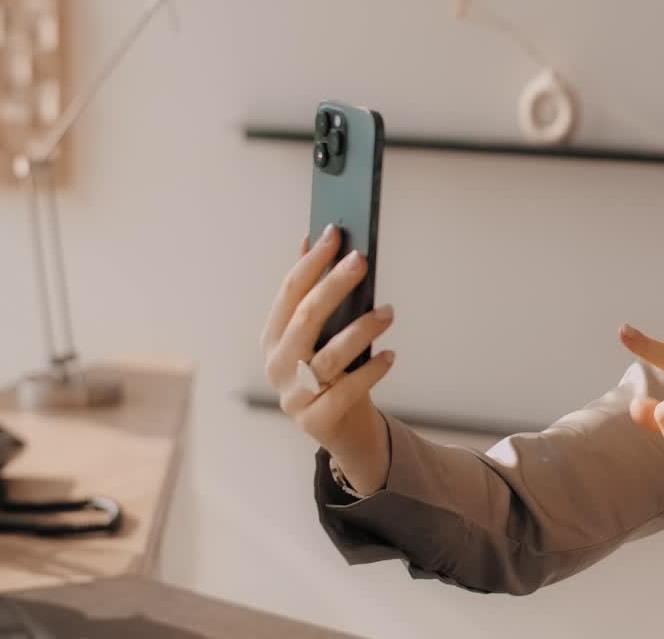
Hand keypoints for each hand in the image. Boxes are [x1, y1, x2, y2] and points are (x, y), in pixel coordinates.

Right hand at [259, 224, 394, 494]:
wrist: (347, 431)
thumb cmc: (337, 373)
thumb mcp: (325, 335)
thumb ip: (316, 294)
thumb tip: (315, 239)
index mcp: (273, 338)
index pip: (289, 292)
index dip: (312, 262)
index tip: (336, 233)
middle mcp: (278, 365)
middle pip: (305, 318)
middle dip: (333, 285)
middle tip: (362, 260)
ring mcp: (294, 395)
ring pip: (327, 355)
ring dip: (361, 329)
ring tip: (389, 312)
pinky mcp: (316, 421)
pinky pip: (345, 391)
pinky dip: (370, 371)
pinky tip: (390, 356)